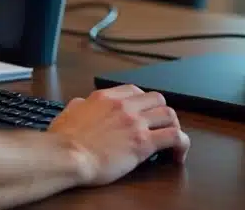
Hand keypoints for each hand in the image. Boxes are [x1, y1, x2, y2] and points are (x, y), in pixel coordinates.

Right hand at [47, 84, 189, 185]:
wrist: (67, 155)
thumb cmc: (64, 139)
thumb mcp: (69, 112)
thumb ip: (79, 105)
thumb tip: (81, 104)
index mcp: (106, 97)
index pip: (136, 91)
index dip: (144, 102)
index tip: (143, 114)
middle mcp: (124, 105)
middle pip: (157, 98)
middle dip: (161, 112)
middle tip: (159, 126)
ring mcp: (136, 122)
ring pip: (169, 114)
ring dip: (173, 126)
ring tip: (171, 140)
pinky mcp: (144, 142)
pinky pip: (174, 137)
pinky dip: (181, 144)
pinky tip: (178, 154)